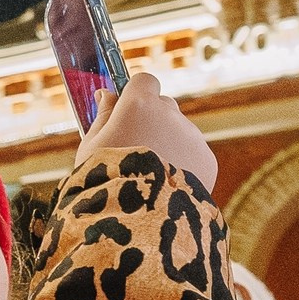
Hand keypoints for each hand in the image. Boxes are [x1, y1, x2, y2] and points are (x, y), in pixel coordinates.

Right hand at [75, 73, 216, 193]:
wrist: (138, 218)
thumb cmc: (104, 180)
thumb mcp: (91, 145)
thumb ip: (103, 115)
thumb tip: (106, 93)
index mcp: (139, 104)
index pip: (144, 81)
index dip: (136, 94)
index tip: (127, 110)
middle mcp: (170, 114)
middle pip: (164, 105)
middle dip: (152, 120)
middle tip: (135, 148)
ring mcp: (192, 136)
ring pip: (180, 132)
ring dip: (168, 145)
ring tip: (150, 176)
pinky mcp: (207, 159)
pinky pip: (193, 154)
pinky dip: (183, 165)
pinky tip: (167, 186)